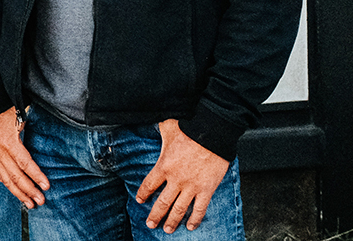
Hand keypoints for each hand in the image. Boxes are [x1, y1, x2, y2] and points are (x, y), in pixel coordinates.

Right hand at [0, 107, 47, 207]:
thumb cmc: (9, 112)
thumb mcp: (22, 114)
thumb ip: (34, 126)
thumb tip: (54, 133)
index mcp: (8, 140)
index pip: (24, 162)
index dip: (36, 175)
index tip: (46, 186)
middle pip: (15, 175)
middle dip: (29, 189)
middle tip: (41, 200)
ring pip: (6, 179)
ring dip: (19, 193)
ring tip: (31, 204)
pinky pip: (0, 176)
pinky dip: (9, 187)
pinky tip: (18, 195)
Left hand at [137, 118, 229, 232]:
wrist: (212, 134)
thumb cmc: (189, 129)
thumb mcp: (167, 127)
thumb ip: (159, 130)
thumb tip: (153, 123)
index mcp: (163, 166)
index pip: (149, 185)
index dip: (143, 194)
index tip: (140, 201)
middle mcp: (176, 180)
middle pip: (162, 202)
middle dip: (155, 215)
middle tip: (151, 224)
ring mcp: (191, 187)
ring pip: (179, 210)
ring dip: (172, 221)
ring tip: (167, 230)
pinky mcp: (206, 190)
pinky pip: (200, 209)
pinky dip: (195, 219)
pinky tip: (190, 227)